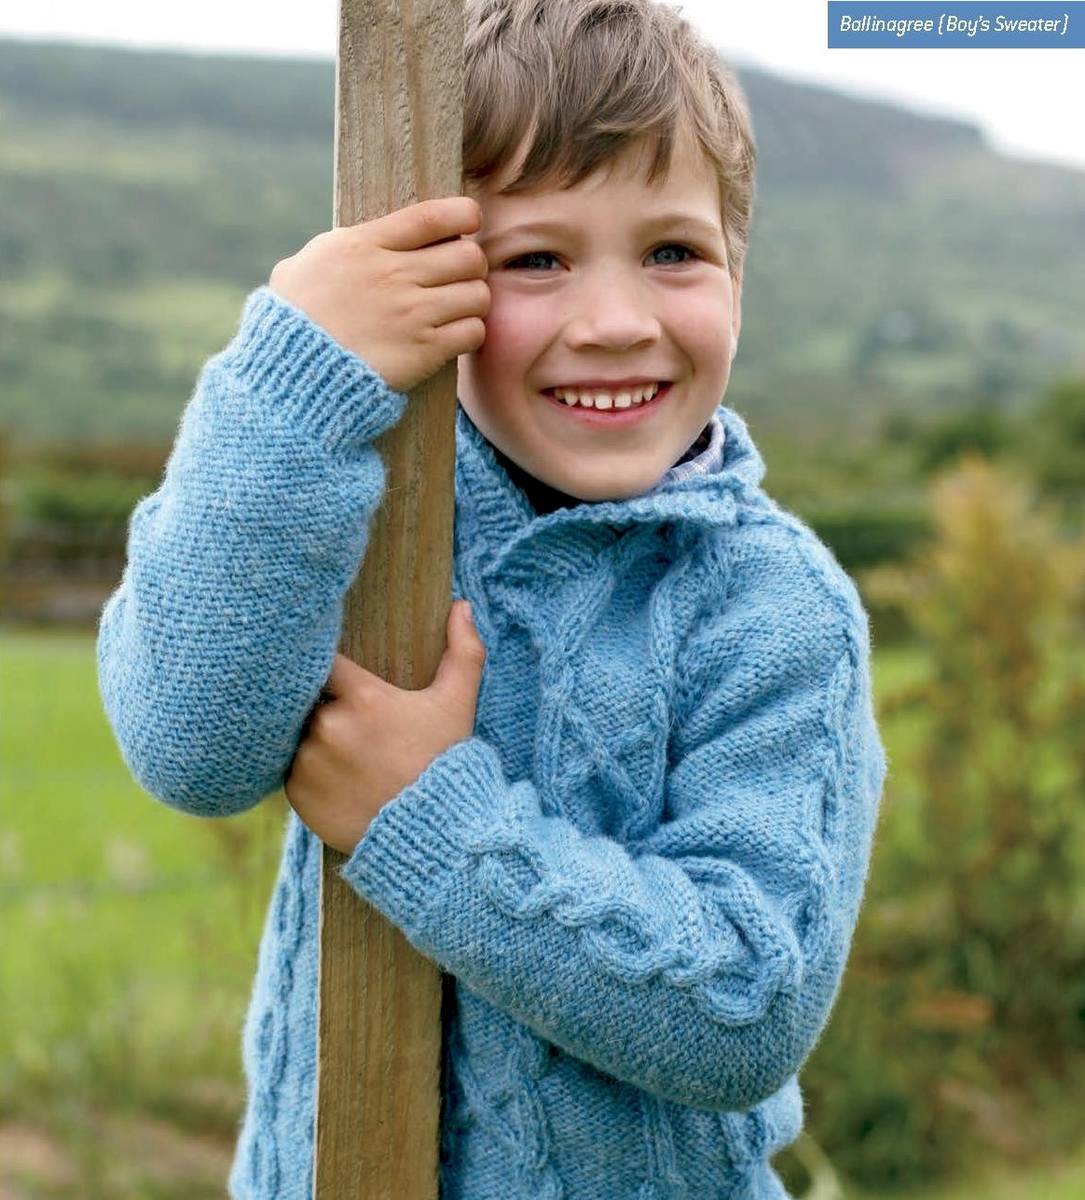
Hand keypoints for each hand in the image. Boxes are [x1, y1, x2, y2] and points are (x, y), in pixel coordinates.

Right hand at [268, 196, 489, 392]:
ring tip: (458, 309)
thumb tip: (367, 237)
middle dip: (472, 264)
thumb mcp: (307, 264)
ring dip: (474, 301)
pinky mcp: (424, 351)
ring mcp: (412, 314)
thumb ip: (343, 245)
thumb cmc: (294, 318)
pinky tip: (454, 336)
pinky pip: (473, 332)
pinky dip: (471, 332)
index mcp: (365, 246)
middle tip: (461, 276)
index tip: (469, 220)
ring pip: (478, 294)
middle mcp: (393, 275)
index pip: (432, 216)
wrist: (293, 373)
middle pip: (467, 255)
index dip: (464, 213)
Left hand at [285, 601, 486, 854]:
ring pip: (295, 733)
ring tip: (340, 749)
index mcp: (362, 697)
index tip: (333, 670)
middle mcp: (329, 726)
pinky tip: (333, 775)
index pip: (322, 660)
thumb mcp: (458, 704)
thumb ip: (463, 650)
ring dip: (310, 736)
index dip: (324, 662)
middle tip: (341, 714)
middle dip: (320, 703)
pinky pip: (287, 768)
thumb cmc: (446, 762)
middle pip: (308, 698)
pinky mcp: (296, 793)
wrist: (434, 835)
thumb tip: (462, 604)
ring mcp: (308, 761)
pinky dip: (303, 768)